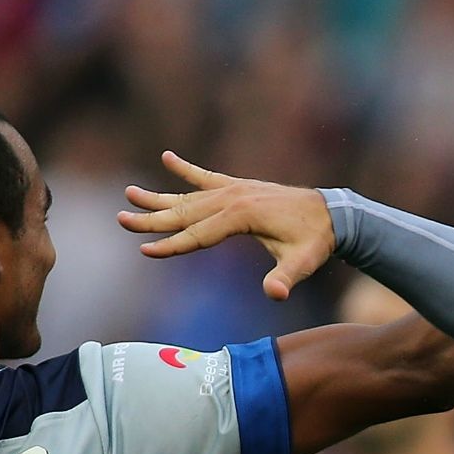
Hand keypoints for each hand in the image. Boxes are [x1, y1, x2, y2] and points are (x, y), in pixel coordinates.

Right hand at [117, 151, 333, 300]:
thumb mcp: (303, 263)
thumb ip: (285, 278)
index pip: (198, 235)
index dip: (172, 246)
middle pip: (184, 212)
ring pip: (189, 196)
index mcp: (241, 216)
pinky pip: (207, 176)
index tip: (145, 251)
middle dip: (151, 219)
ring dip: (159, 196)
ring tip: (129, 193)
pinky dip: (187, 169)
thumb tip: (275, 295)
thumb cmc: (315, 242)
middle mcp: (232, 198)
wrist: (332, 214)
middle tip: (120, 220)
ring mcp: (235, 190)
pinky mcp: (239, 187)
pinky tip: (168, 157)